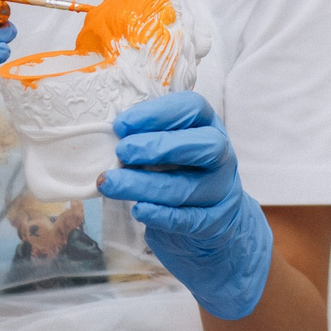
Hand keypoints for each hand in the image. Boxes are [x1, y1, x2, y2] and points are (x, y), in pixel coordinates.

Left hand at [101, 93, 271, 320]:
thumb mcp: (170, 147)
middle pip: (203, 145)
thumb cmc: (181, 172)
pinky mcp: (213, 223)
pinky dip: (161, 215)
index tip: (121, 124)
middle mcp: (221, 156)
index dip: (158, 113)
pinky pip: (188, 219)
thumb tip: (111, 136)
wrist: (212, 221)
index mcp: (209, 126)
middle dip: (159, 146)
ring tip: (109, 183)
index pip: (193, 108)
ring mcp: (220, 191)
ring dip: (144, 185)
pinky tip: (138, 210)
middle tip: (121, 152)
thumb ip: (147, 137)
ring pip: (186, 187)